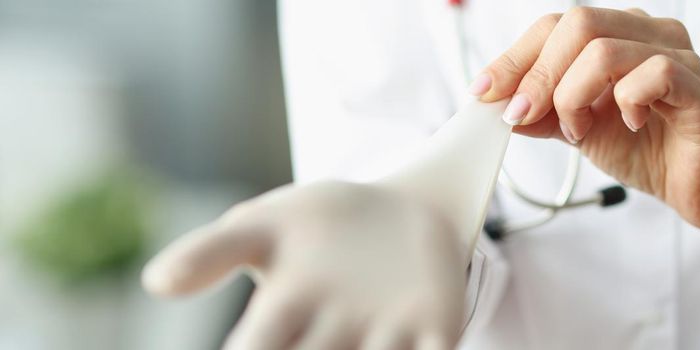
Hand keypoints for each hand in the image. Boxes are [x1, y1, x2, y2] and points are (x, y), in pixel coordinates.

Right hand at [142, 181, 465, 349]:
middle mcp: (333, 341)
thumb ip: (211, 251)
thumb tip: (157, 282)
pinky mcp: (435, 333)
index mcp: (281, 320)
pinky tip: (428, 348)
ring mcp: (386, 339)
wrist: (403, 210)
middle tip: (312, 349)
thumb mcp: (261, 225)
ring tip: (367, 348)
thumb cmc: (319, 225)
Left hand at [472, 7, 699, 269]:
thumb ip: (543, 114)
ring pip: (607, 49)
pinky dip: (625, 101)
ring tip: (579, 131)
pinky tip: (627, 125)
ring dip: (575, 96)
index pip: (558, 24)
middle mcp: (650, 35)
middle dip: (539, 75)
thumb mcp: (580, 130)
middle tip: (523, 116)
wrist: (699, 191)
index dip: (515, 57)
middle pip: (579, 23)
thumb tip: (497, 104)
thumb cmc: (649, 150)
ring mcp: (680, 59)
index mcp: (620, 34)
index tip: (485, 92)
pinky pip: (656, 74)